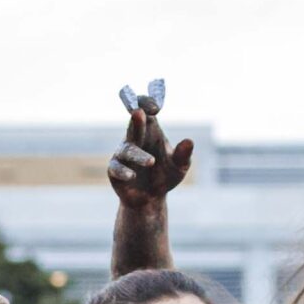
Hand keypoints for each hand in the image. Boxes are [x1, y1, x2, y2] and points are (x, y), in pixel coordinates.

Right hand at [109, 81, 194, 206]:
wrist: (151, 199)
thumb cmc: (166, 175)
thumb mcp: (180, 166)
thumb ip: (183, 154)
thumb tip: (188, 141)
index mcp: (150, 130)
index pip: (146, 109)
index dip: (149, 103)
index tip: (157, 107)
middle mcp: (135, 138)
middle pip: (133, 123)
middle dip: (135, 118)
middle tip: (138, 111)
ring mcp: (123, 154)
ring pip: (128, 150)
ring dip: (138, 155)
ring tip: (151, 162)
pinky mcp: (114, 170)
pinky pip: (117, 168)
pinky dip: (124, 171)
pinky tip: (133, 176)